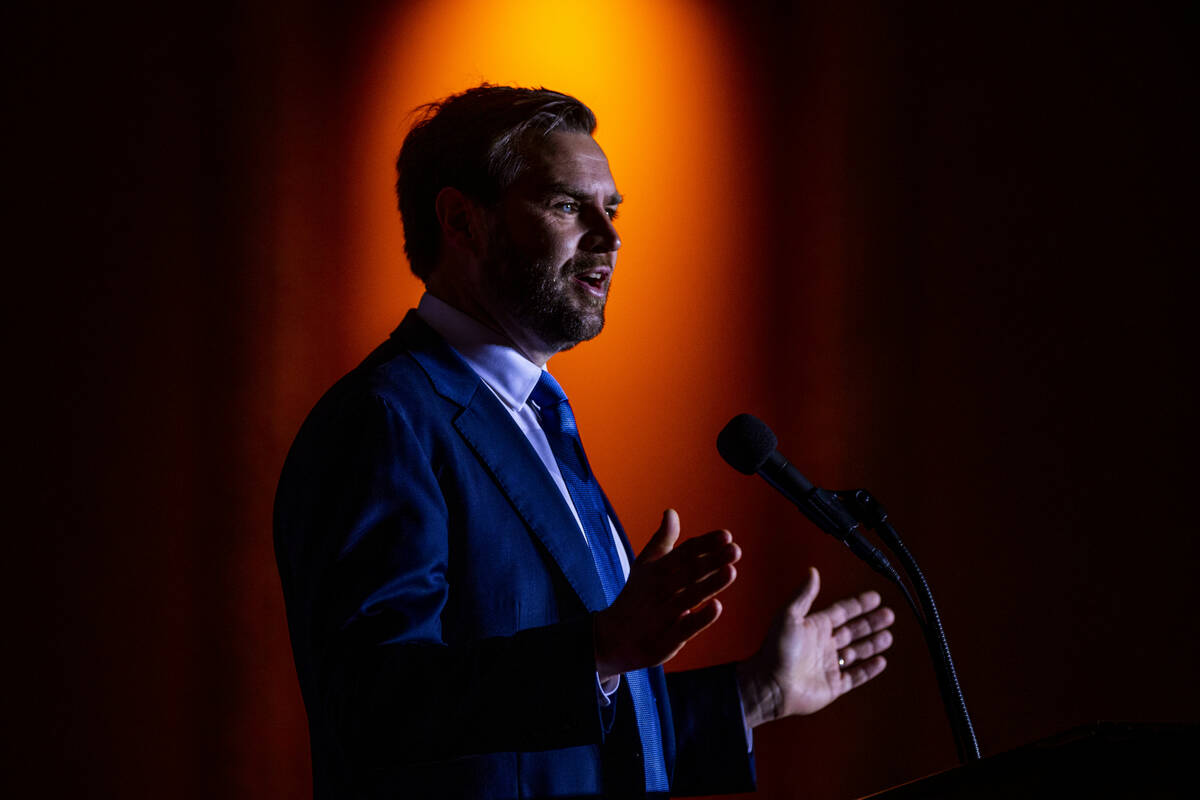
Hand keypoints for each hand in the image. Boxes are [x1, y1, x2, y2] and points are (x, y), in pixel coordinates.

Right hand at [594, 509, 740, 681]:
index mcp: (656, 570)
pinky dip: (699, 618)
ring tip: (731, 571)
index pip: (683, 553)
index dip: (704, 544)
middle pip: (687, 573)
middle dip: (711, 561)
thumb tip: (672, 512)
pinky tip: (717, 607)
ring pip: (688, 597)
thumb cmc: (637, 597)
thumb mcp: (645, 566)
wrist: (610, 639)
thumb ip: (663, 540)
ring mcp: (661, 616)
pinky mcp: (664, 641)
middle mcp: (658, 590)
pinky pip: (683, 629)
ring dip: (709, 584)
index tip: (726, 535)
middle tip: (734, 549)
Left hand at [738, 567, 894, 727]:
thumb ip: (804, 595)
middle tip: (890, 615)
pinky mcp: (833, 685)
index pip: (842, 612)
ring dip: (873, 644)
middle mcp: (823, 644)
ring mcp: (829, 665)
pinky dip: (869, 669)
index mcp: (815, 626)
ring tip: (889, 636)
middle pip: (853, 630)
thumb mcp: (789, 616)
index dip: (859, 605)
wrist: (771, 685)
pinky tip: (881, 661)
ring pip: (857, 652)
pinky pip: (855, 676)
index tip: (876, 597)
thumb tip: (813, 571)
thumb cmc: (776, 649)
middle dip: (871, 623)